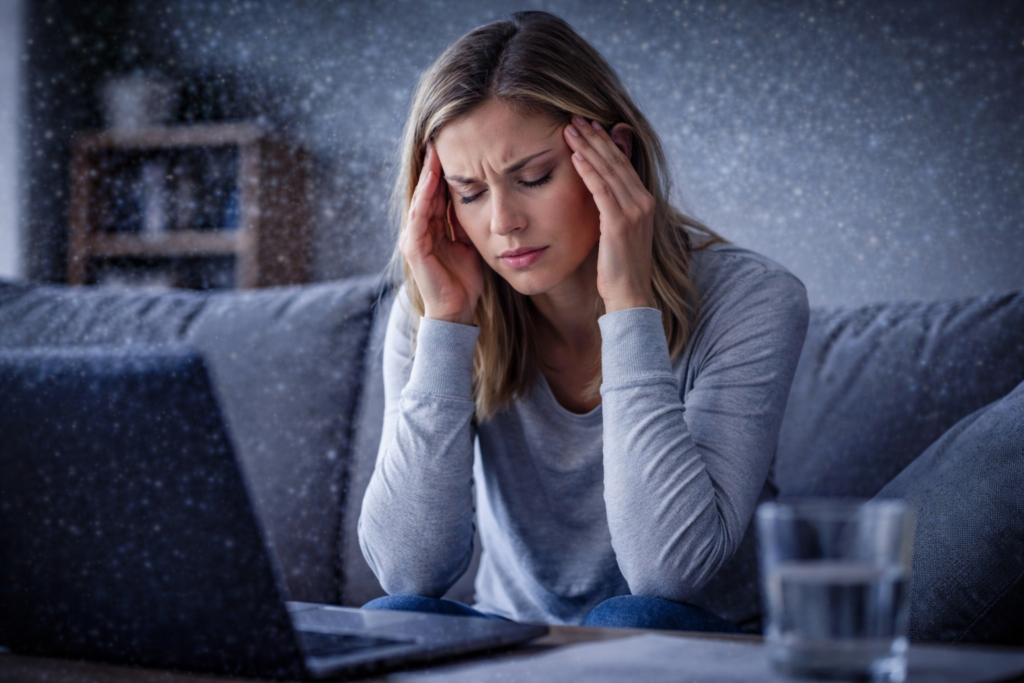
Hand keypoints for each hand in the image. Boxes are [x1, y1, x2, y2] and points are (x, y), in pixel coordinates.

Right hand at [399, 143, 482, 324]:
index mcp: (433, 228)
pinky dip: (425, 195)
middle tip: (441, 137)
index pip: (437, 193)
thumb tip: (484, 198)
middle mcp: (420, 229)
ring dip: (428, 174)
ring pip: (421, 198)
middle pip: (427, 190)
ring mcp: (414, 238)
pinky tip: (432, 178)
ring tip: (435, 151)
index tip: (455, 146)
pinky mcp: (415, 248)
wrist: (457, 311)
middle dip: (434, 166)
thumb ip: (470, 222)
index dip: (445, 171)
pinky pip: (420, 215)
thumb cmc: (464, 280)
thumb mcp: (471, 243)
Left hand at [564, 116, 655, 312]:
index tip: (587, 126)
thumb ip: (611, 208)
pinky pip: (601, 190)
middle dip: (594, 138)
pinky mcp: (620, 223)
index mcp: (644, 201)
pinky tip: (575, 156)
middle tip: (574, 118)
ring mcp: (634, 211)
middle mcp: (643, 202)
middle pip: (616, 161)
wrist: (630, 296)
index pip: (622, 164)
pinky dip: (588, 171)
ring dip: (588, 147)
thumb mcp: (617, 233)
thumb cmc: (618, 269)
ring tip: (570, 129)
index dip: (604, 143)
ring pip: (608, 170)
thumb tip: (598, 193)